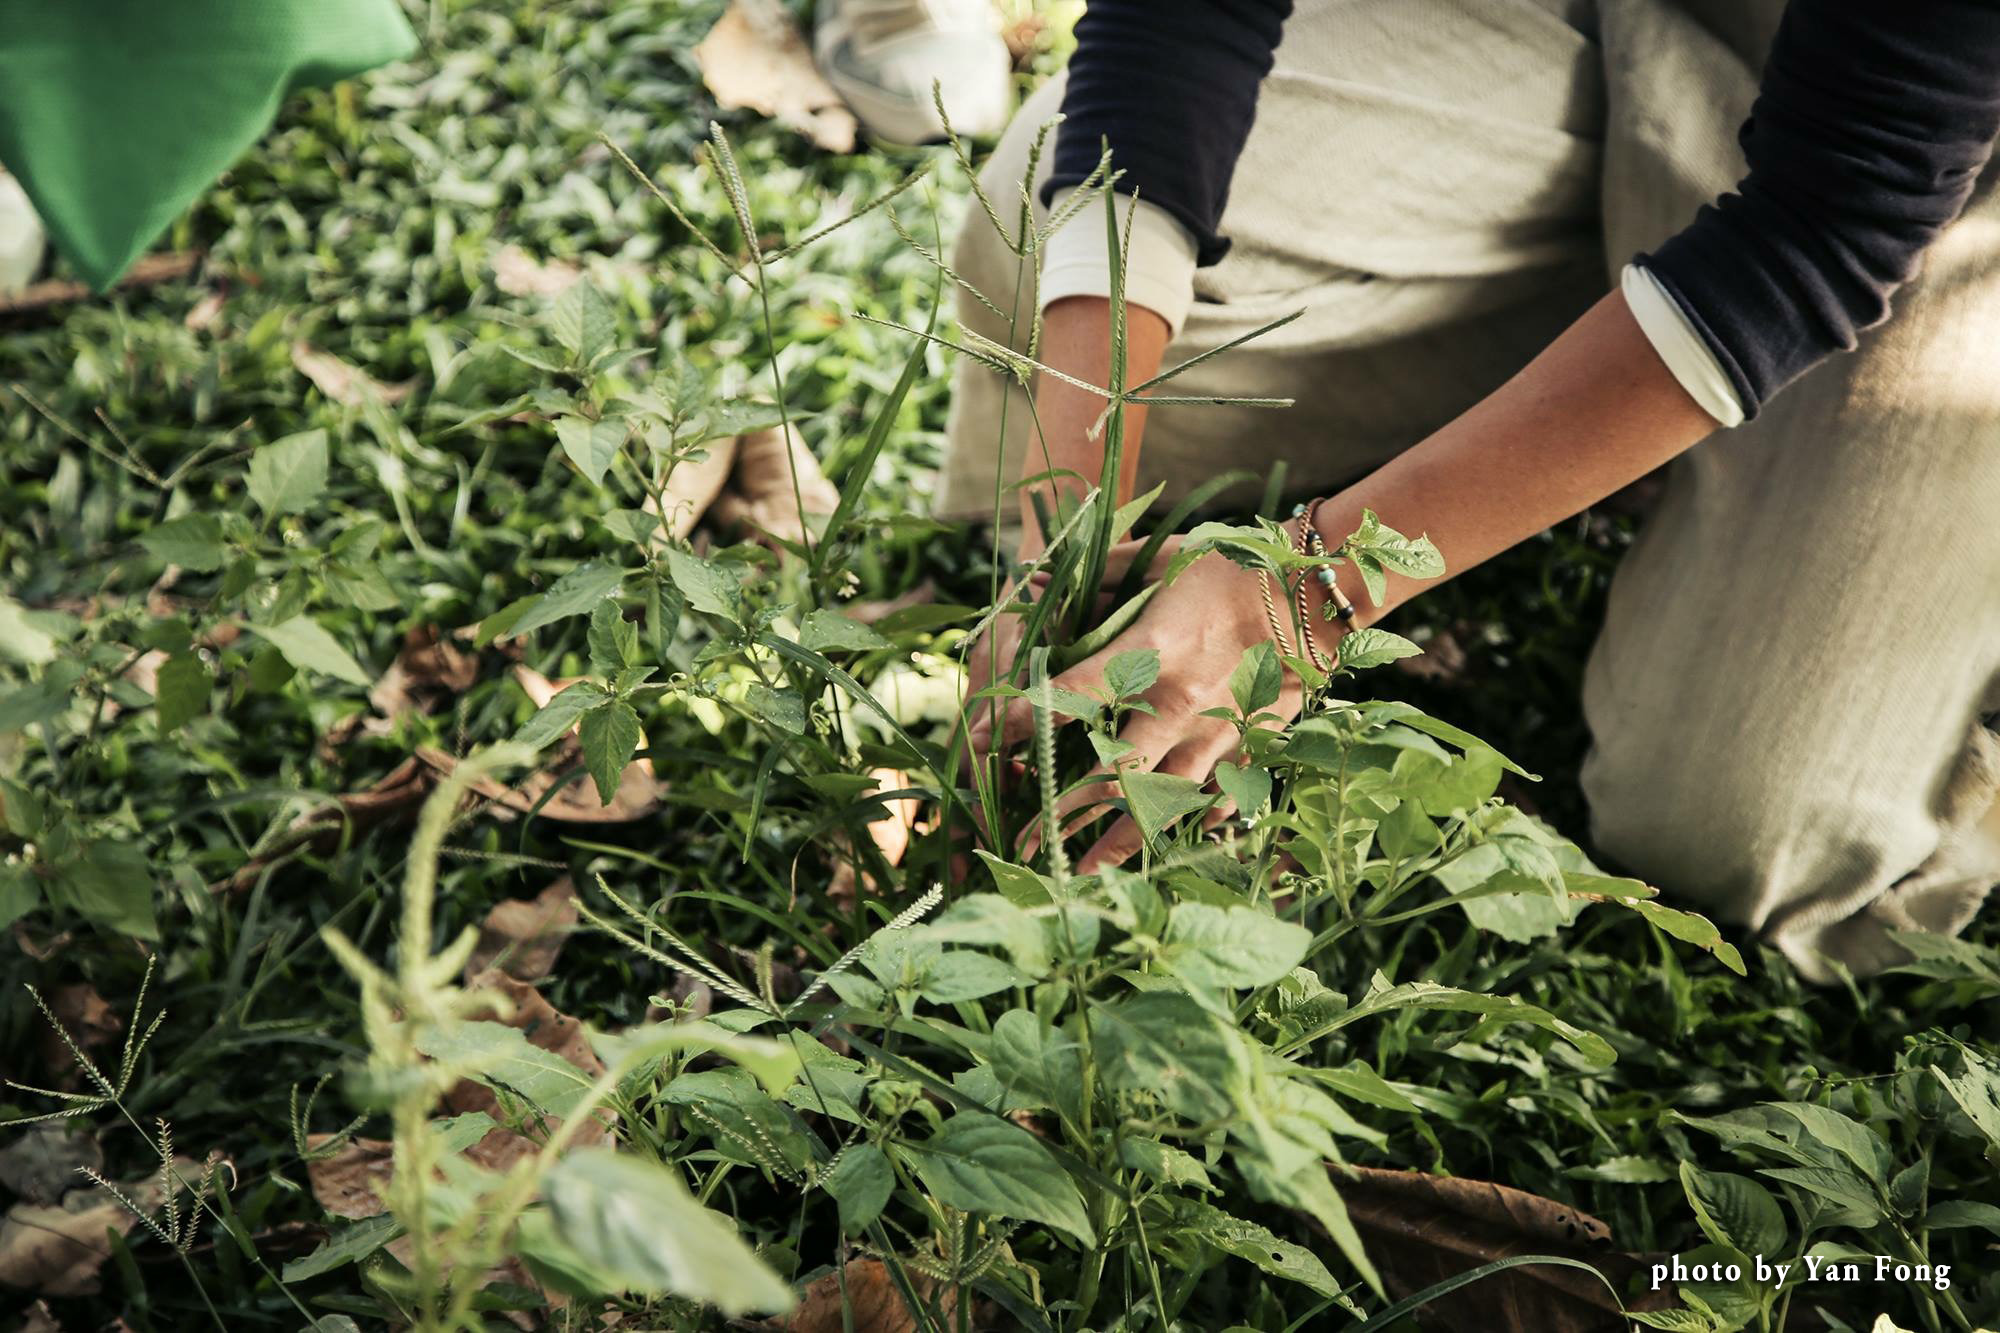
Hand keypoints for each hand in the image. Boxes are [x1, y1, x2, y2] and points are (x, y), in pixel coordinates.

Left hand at [967, 543, 1304, 872]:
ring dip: (1119, 842)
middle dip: (1061, 815)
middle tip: (1022, 844)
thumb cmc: (1232, 563)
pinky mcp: (1253, 743)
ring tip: (1081, 873)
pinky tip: (1166, 841)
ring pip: (1163, 803)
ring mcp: (1220, 731)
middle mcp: (1181, 703)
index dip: (1014, 720)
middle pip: (1112, 775)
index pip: (1068, 695)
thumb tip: (1034, 583)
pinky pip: (1217, 796)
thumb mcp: (1159, 558)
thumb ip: (1096, 577)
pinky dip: (1189, 821)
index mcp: (1152, 652)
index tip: (973, 742)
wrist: (1320, 586)